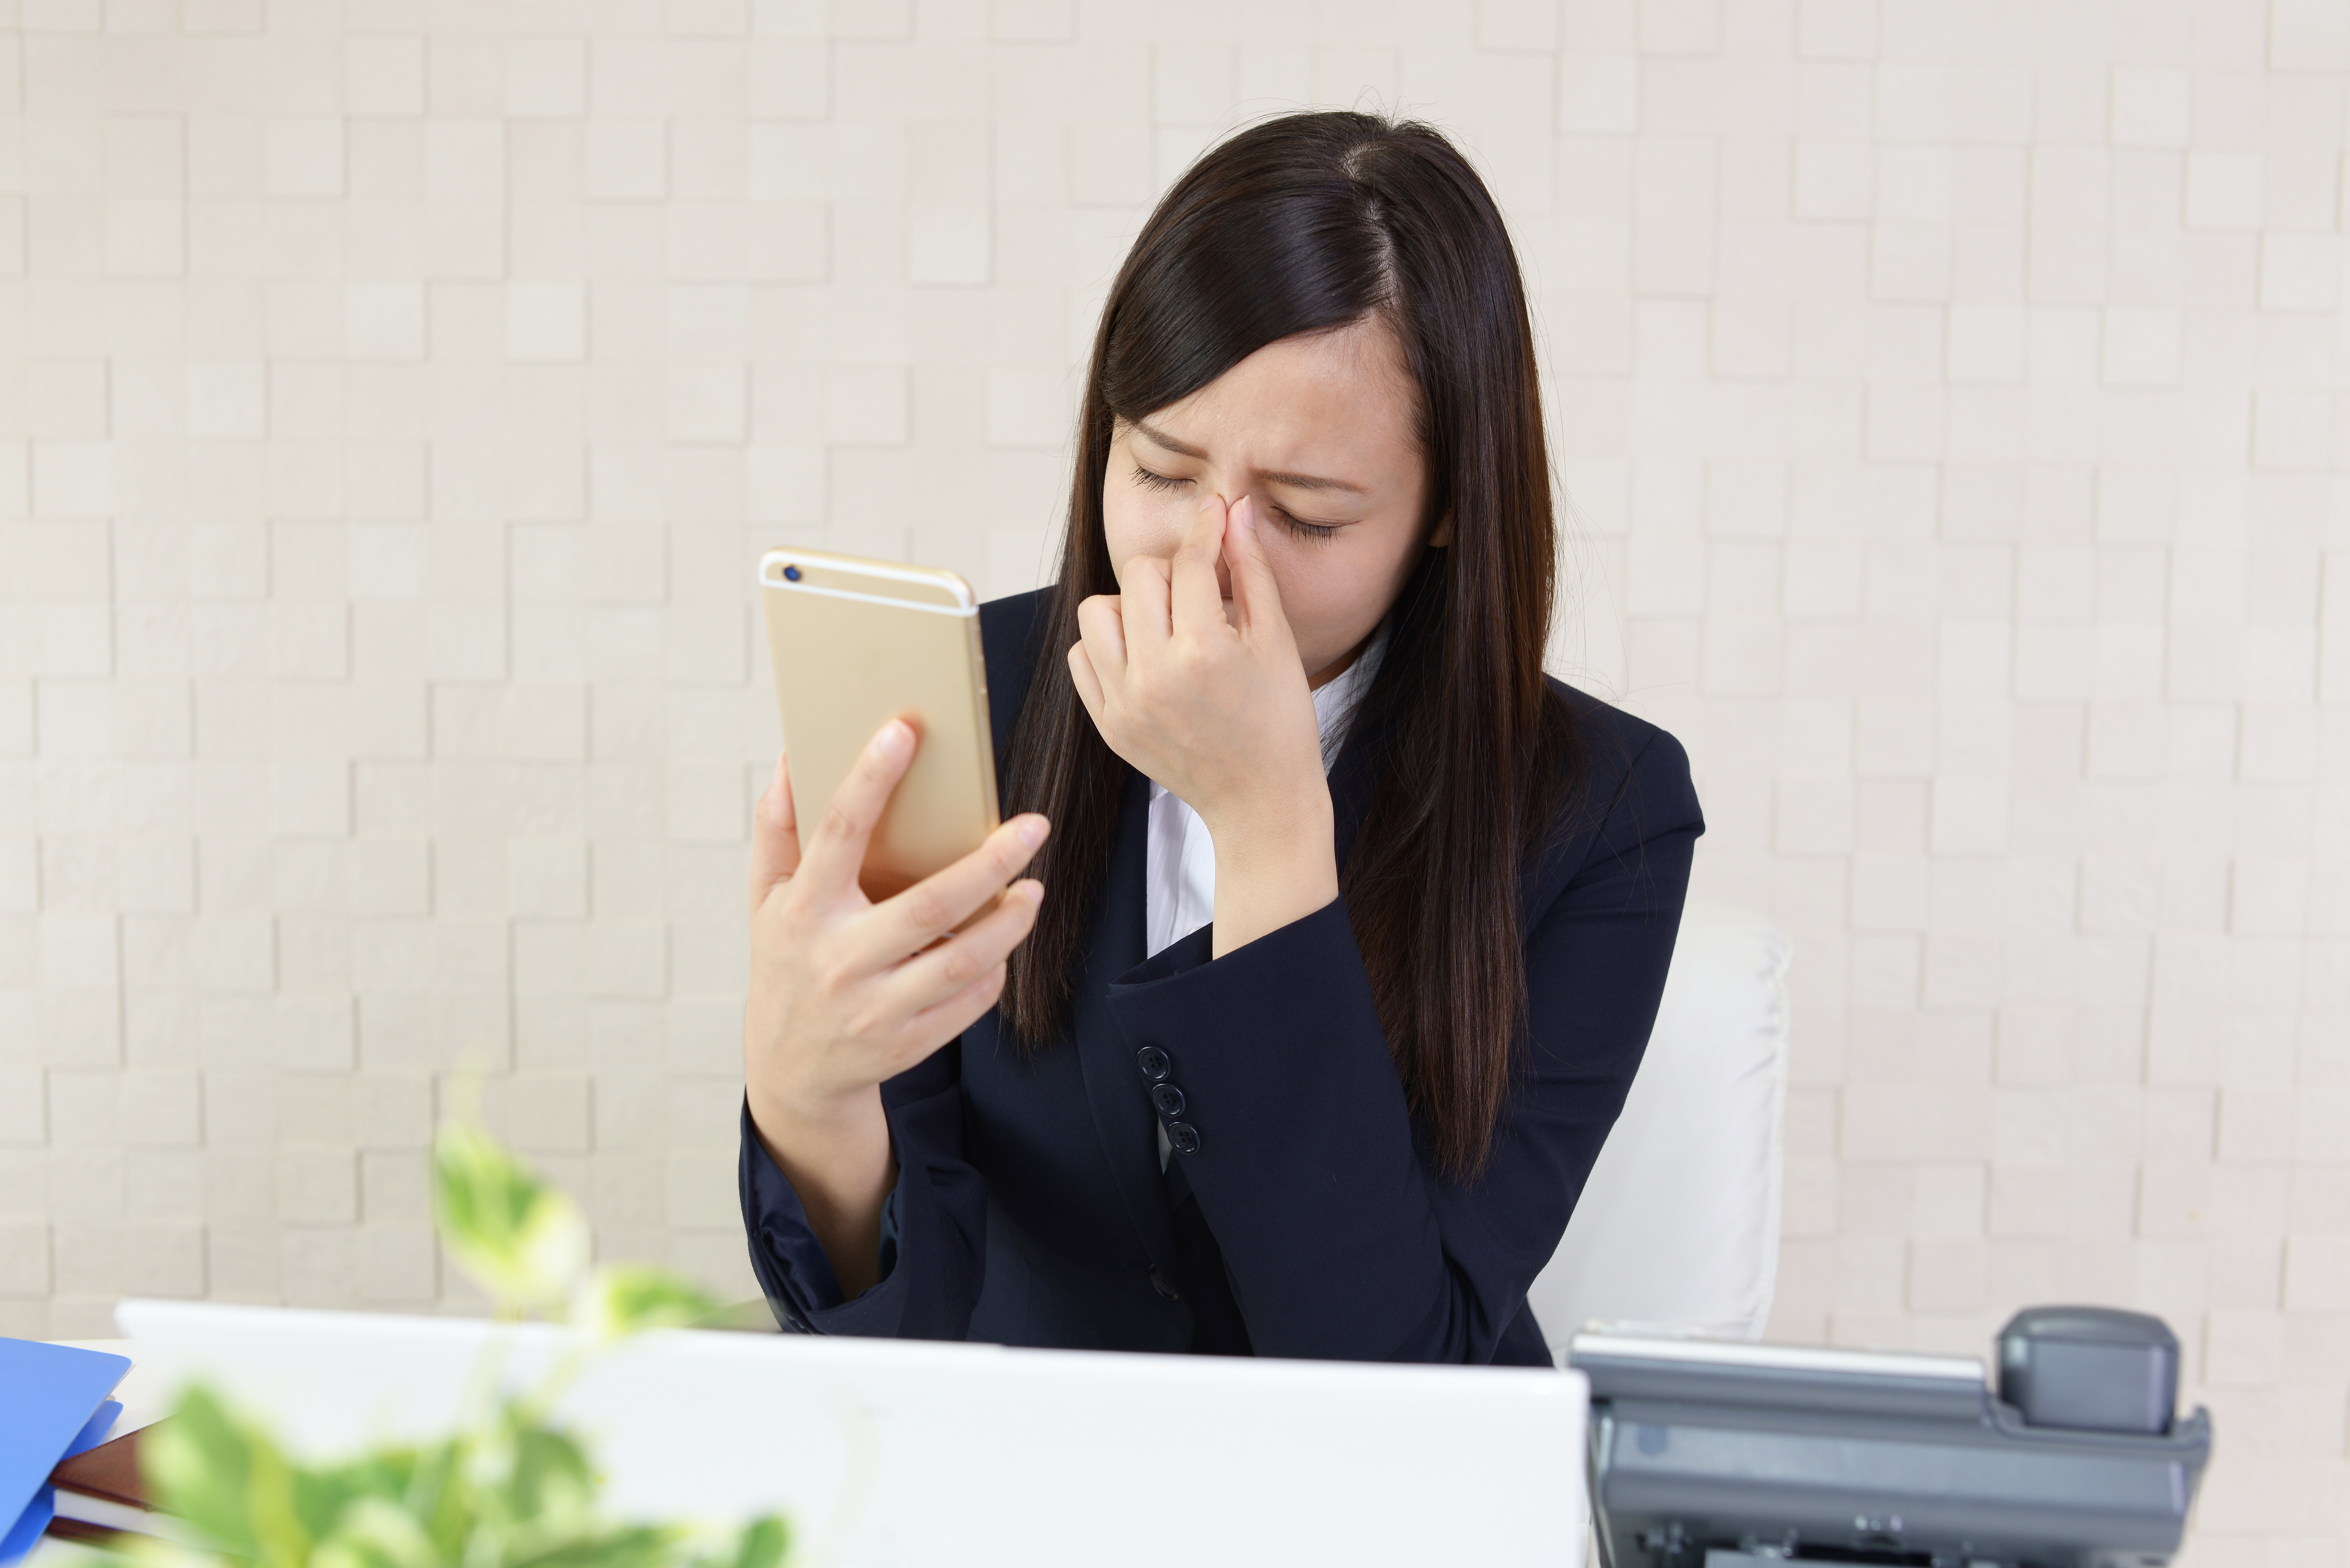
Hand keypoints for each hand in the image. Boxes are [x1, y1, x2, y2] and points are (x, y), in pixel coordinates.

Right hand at [743, 724, 1047, 1291]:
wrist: (789, 1071)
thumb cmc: (784, 965)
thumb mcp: (765, 902)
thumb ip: (778, 833)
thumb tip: (793, 762)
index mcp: (802, 912)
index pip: (837, 834)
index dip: (869, 779)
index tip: (903, 732)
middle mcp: (839, 960)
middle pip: (930, 906)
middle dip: (990, 864)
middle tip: (1033, 828)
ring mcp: (875, 1008)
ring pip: (961, 961)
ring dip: (1009, 924)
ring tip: (1033, 889)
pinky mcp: (907, 1043)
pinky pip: (967, 1003)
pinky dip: (993, 971)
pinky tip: (1003, 945)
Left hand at [1067, 494, 1336, 954]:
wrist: (1259, 802)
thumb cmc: (1279, 722)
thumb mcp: (1276, 641)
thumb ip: (1252, 571)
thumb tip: (1235, 511)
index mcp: (1205, 653)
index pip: (1191, 562)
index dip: (1206, 529)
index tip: (1215, 516)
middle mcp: (1156, 677)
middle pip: (1138, 576)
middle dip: (1171, 572)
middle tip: (1199, 594)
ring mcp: (1125, 703)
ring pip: (1096, 612)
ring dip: (1130, 606)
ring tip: (1166, 626)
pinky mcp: (1108, 724)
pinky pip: (1082, 657)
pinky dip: (1108, 646)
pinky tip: (1144, 656)